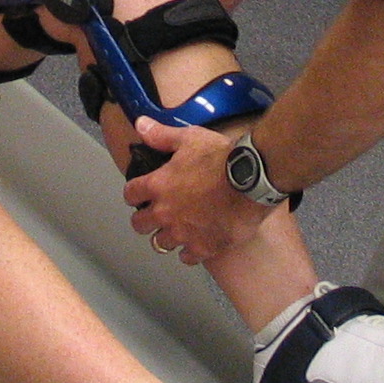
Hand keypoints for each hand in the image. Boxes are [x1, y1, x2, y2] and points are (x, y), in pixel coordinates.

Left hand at [124, 119, 270, 265]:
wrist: (252, 179)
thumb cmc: (222, 158)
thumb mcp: (190, 138)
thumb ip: (161, 135)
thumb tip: (141, 124)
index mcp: (158, 186)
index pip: (130, 194)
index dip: (134, 193)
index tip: (141, 193)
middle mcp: (165, 213)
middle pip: (140, 225)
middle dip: (145, 219)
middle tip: (155, 215)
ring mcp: (183, 233)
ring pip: (161, 244)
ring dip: (167, 237)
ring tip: (177, 230)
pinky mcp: (204, 247)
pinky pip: (187, 258)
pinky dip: (190, 252)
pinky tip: (196, 245)